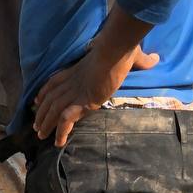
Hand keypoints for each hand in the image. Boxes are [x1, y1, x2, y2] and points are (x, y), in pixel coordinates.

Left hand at [33, 45, 159, 146]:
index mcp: (75, 71)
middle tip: (36, 125)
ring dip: (46, 123)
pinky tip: (58, 142)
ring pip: (54, 111)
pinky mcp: (82, 102)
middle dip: (42, 112)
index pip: (53, 82)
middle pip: (50, 99)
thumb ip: (141, 59)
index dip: (44, 92)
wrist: (115, 51)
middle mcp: (71, 83)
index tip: (37, 101)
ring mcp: (75, 93)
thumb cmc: (119, 50)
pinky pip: (66, 120)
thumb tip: (155, 58)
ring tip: (41, 135)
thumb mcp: (130, 55)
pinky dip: (61, 131)